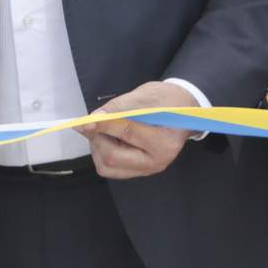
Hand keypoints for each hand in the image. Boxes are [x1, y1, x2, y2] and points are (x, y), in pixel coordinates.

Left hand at [81, 81, 198, 179]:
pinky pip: (109, 168)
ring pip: (106, 166)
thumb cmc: (167, 102)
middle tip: (96, 122)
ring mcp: (146, 170)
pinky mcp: (136, 171)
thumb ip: (118, 108)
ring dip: (98, 146)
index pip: (127, 133)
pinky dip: (101, 153)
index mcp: (165, 142)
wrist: (182, 113)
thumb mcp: (145, 96)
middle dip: (98, 137)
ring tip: (106, 129)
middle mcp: (157, 162)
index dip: (103, 124)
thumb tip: (92, 119)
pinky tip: (109, 139)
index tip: (85, 120)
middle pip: (112, 157)